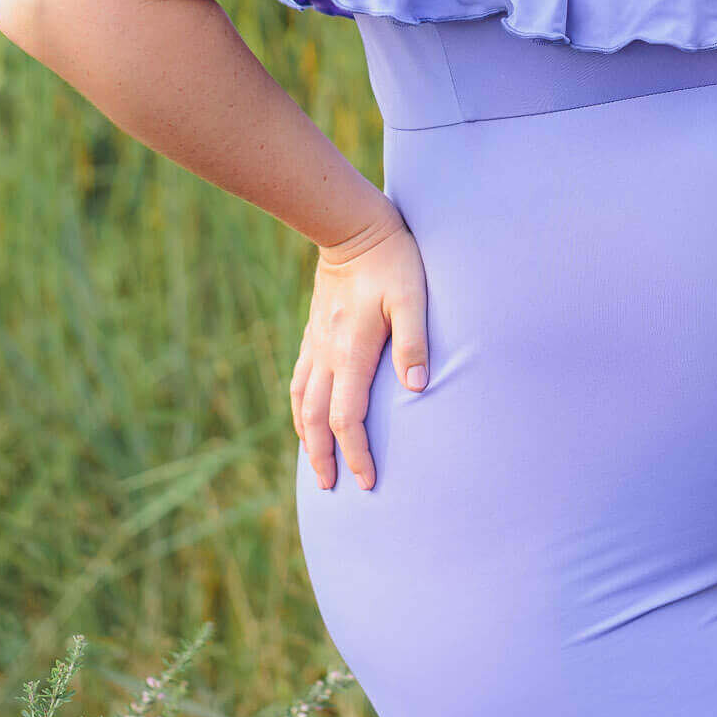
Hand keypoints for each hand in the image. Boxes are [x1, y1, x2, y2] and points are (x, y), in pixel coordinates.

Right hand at [290, 207, 429, 492]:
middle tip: (331, 489)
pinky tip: (306, 417)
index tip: (367, 482)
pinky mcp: (313, 332)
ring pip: (302, 402)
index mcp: (352, 351)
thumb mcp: (413, 296)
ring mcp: (316, 343)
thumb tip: (416, 387)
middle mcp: (328, 354)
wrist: (351, 227)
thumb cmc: (392, 261)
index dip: (356, 454)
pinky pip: (300, 380)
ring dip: (307, 438)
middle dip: (324, 458)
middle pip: (317, 419)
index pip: (347, 418)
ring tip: (316, 465)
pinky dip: (300, 408)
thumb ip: (415, 340)